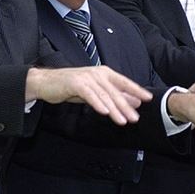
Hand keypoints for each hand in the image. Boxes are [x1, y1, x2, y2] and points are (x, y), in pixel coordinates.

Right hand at [26, 66, 152, 124]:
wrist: (46, 82)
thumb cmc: (70, 87)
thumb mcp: (94, 92)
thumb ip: (112, 95)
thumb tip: (132, 102)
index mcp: (103, 73)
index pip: (123, 81)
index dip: (136, 90)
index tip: (148, 98)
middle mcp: (97, 73)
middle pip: (115, 91)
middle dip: (126, 106)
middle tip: (135, 118)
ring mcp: (86, 77)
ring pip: (104, 95)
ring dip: (114, 109)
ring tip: (122, 120)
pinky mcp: (76, 83)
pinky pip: (90, 95)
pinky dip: (98, 103)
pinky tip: (105, 112)